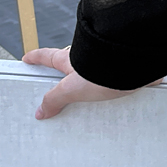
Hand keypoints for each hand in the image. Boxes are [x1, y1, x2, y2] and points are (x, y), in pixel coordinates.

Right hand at [22, 45, 162, 119]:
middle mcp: (90, 60)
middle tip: (61, 88)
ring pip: (97, 76)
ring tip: (93, 106)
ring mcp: (108, 66)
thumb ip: (55, 99)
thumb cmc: (105, 69)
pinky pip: (118, 83)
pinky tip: (119, 103)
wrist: (137, 65)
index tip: (28, 58)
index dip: (37, 57)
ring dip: (96, 86)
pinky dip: (117, 91)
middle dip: (68, 76)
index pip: (49, 56)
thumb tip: (41, 110)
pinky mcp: (126, 73)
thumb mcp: (72, 88)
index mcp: (72, 60)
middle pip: (73, 67)